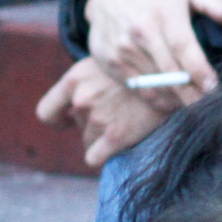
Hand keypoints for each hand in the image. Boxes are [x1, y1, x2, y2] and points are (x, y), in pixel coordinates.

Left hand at [36, 57, 171, 166]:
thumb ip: (87, 83)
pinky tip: (120, 146)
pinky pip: (95, 158)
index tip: (68, 122)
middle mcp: (82, 99)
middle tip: (118, 112)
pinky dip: (104, 156)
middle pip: (78, 126)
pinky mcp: (116, 137)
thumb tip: (73, 109)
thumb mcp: (107, 64)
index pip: (47, 112)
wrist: (175, 73)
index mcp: (75, 79)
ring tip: (127, 121)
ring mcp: (98, 118)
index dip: (58, 120)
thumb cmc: (142, 67)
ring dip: (103, 137)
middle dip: (93, 123)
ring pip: (89, 142)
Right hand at [83, 0, 221, 102]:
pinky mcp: (110, 63)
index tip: (214, 88)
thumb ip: (214, 4)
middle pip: (169, 72)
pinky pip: (139, 90)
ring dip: (176, 99)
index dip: (199, 71)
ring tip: (193, 104)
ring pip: (154, 85)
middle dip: (192, 94)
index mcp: (163, 11)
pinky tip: (173, 101)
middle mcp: (140, 31)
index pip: (182, 46)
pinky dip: (157, 100)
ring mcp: (122, 49)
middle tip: (209, 106)